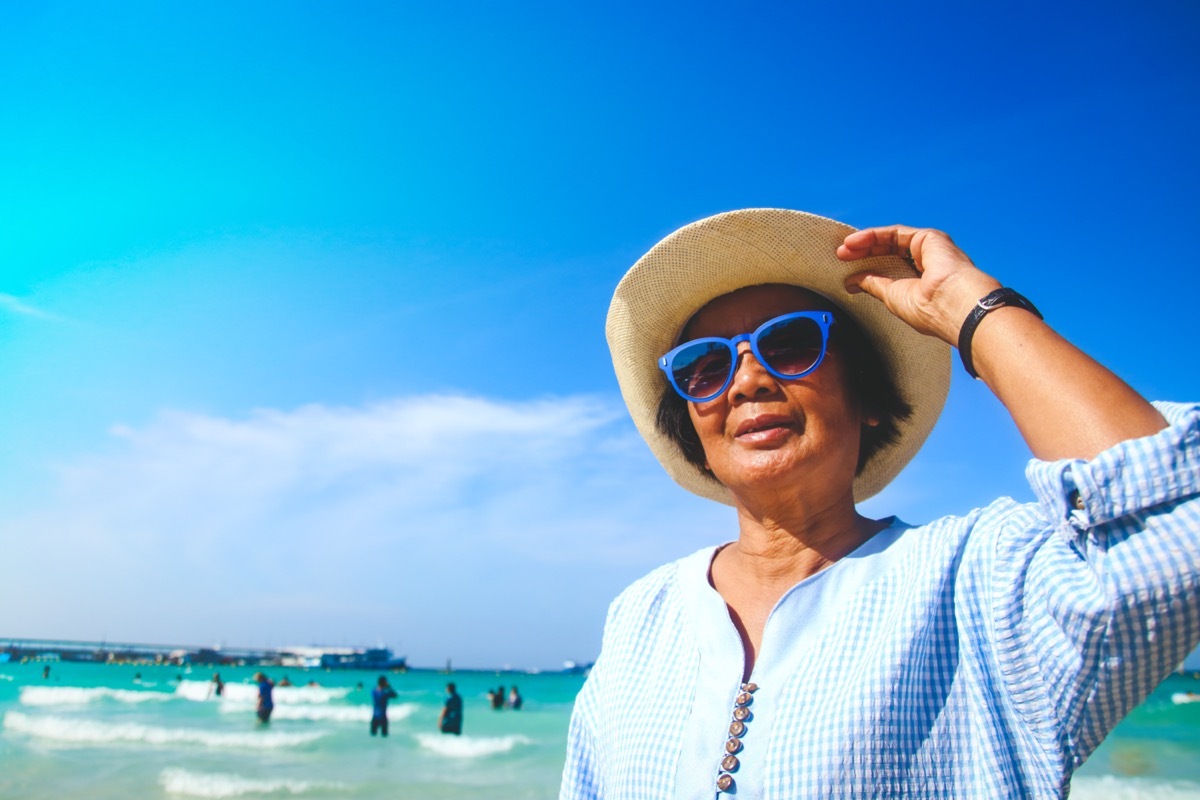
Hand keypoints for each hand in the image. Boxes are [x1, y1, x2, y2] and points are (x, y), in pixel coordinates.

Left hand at [836, 225, 1000, 344]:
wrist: (951, 304)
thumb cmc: (928, 309)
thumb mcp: (892, 297)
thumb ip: (874, 285)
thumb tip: (853, 281)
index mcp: (920, 283)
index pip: (888, 268)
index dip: (866, 266)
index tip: (844, 268)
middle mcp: (926, 264)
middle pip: (888, 252)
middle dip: (862, 253)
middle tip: (840, 255)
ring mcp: (929, 250)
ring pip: (891, 240)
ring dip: (865, 242)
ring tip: (844, 248)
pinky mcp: (930, 238)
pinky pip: (896, 232)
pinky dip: (874, 235)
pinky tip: (856, 241)